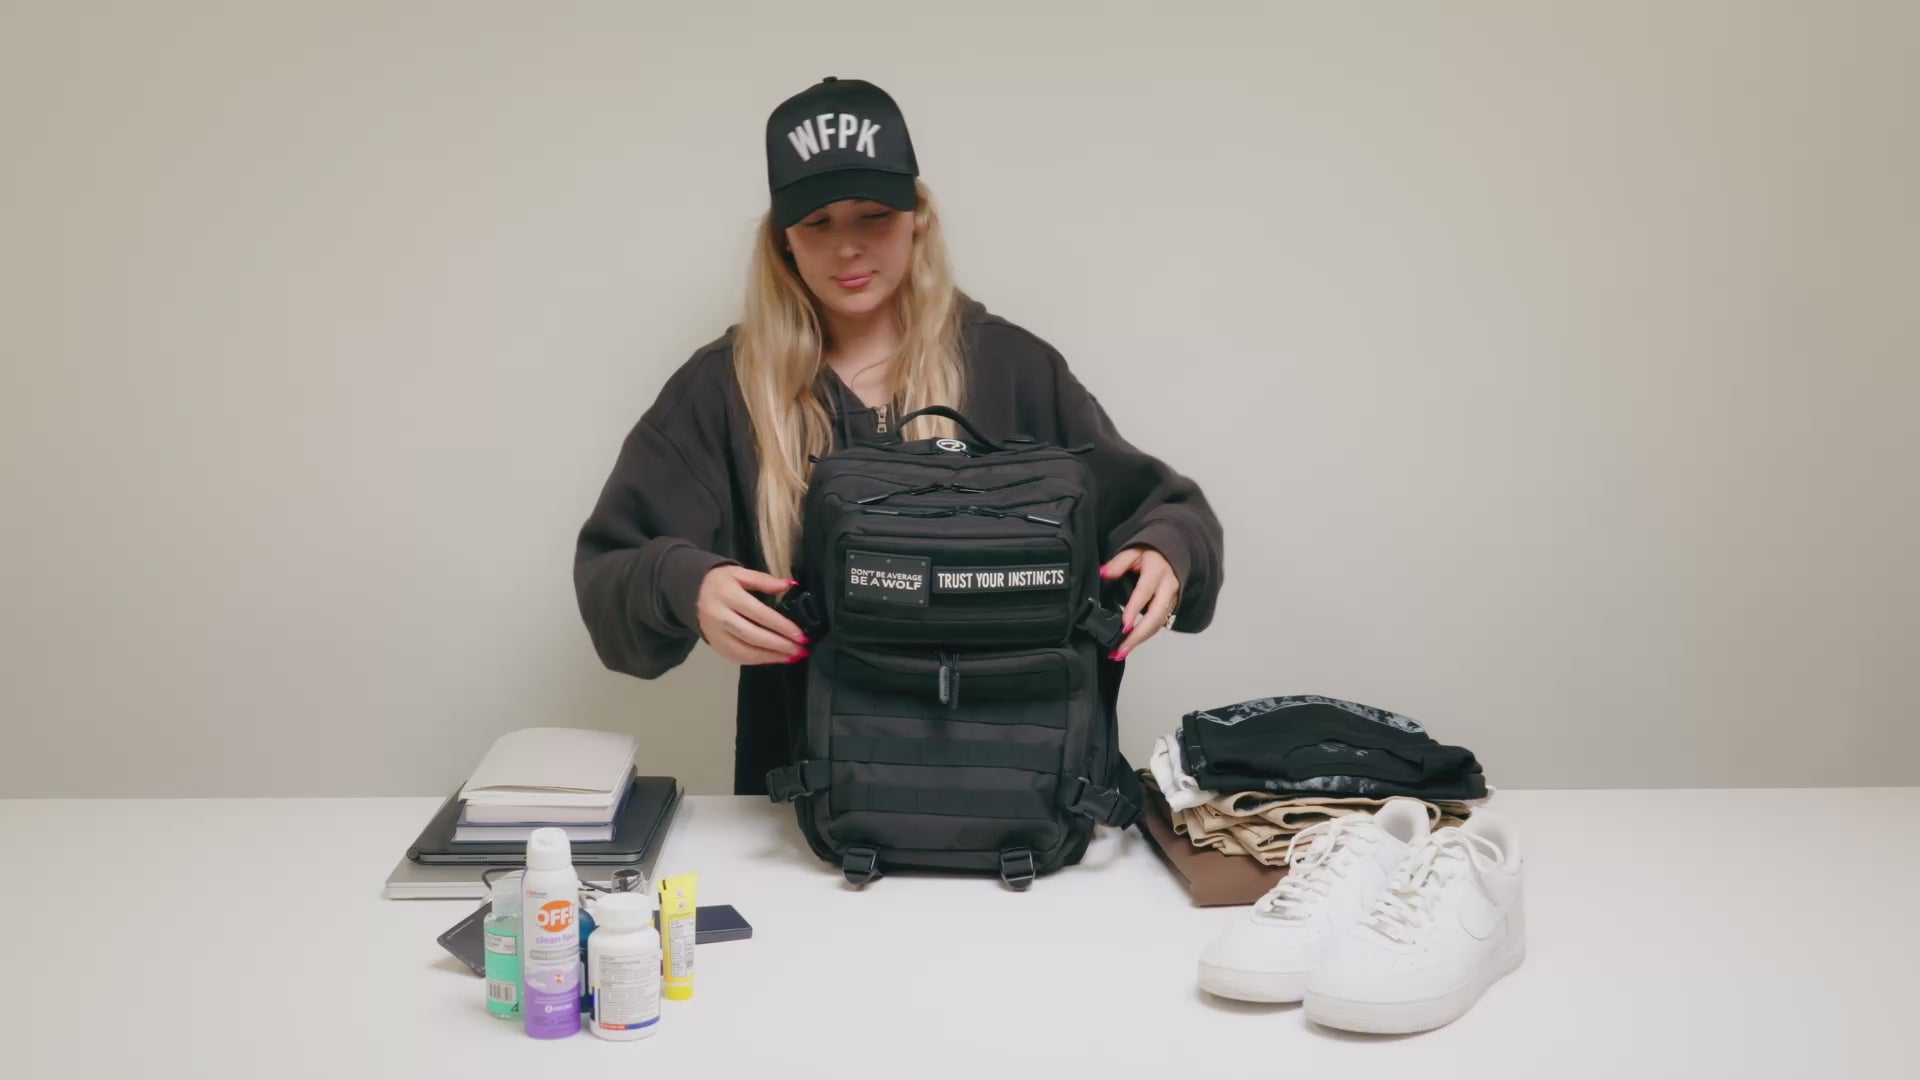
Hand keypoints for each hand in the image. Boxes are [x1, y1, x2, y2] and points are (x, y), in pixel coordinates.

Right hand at [696, 566, 809, 664]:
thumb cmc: (718, 580)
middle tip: (800, 649)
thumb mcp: (739, 573)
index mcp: (727, 595)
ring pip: (745, 652)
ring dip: (771, 656)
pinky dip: (758, 660)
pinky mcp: (714, 646)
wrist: (687, 591)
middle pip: (753, 636)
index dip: (781, 626)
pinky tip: (774, 658)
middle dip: (779, 645)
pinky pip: (738, 657)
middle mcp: (719, 617)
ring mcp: (715, 634)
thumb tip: (789, 585)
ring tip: (792, 657)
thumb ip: (763, 580)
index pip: (759, 614)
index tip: (800, 634)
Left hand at [1100, 546, 1180, 660]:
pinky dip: (1144, 636)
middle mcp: (1168, 587)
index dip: (1135, 609)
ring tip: (1120, 652)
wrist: (1173, 556)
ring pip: (1158, 624)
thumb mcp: (1133, 552)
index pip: (1145, 592)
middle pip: (1156, 615)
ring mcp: (1171, 600)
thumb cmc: (1149, 555)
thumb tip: (1104, 573)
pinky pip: (1159, 624)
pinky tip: (1129, 645)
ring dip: (1140, 640)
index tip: (1125, 625)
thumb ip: (1118, 563)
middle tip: (1121, 649)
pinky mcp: (1171, 608)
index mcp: (1157, 571)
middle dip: (1139, 634)